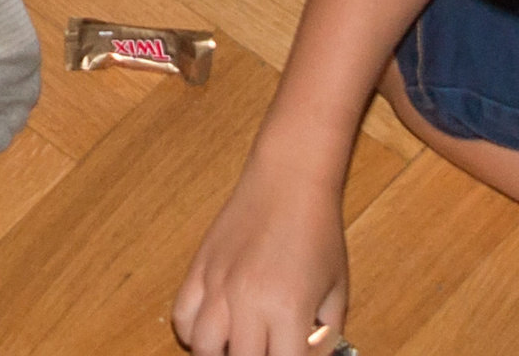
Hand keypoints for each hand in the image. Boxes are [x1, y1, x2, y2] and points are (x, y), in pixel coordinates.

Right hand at [173, 146, 349, 355]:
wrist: (288, 181)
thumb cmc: (319, 234)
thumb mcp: (336, 294)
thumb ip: (325, 340)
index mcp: (287, 309)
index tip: (292, 355)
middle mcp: (246, 300)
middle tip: (267, 350)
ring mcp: (217, 282)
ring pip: (201, 346)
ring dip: (218, 354)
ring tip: (236, 348)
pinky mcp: (199, 266)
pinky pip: (181, 314)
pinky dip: (191, 332)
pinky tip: (213, 330)